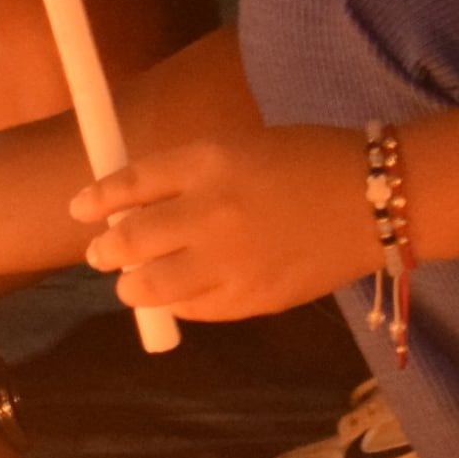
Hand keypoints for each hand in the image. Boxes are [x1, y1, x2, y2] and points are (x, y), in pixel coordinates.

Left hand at [74, 123, 372, 323]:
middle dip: (105, 250)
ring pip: (151, 286)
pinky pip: (195, 310)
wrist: (378, 198)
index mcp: (206, 161)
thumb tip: (134, 204)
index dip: (97, 200)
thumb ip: (187, 176)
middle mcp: (209, 211)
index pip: (128, 184)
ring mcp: (230, 260)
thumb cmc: (307, 161)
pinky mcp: (253, 298)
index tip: (80, 210)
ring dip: (132, 285)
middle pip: (129, 240)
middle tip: (100, 253)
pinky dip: (178, 304)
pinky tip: (180, 296)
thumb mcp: (239, 147)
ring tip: (132, 282)